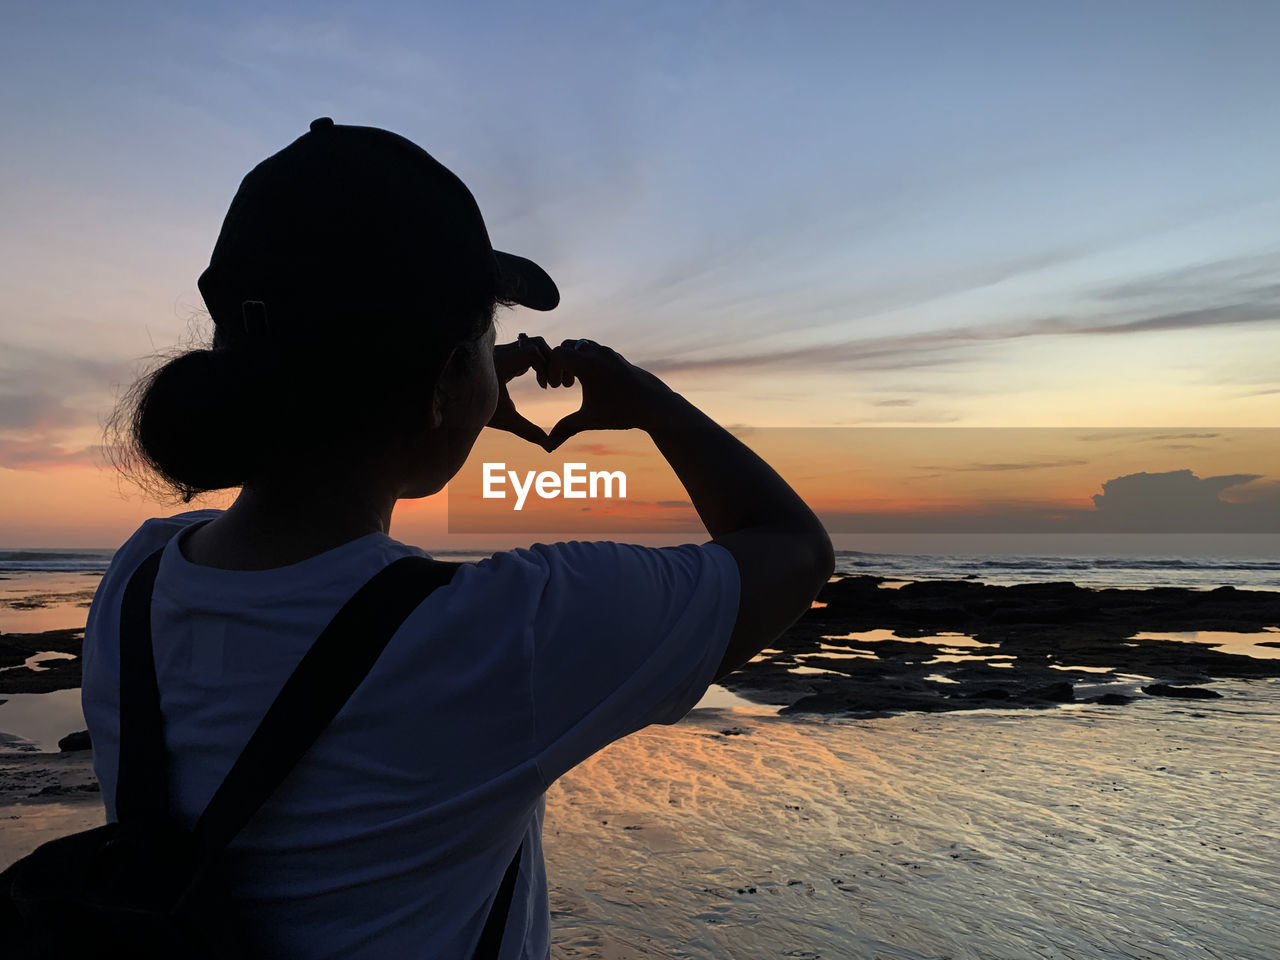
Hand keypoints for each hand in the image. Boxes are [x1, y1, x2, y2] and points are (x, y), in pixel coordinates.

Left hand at [487, 334, 553, 446]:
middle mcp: (500, 352)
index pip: (532, 352)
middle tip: (550, 384)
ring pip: (530, 343)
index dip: (545, 367)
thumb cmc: (477, 413)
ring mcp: (500, 351)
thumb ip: (528, 431)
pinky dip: (535, 362)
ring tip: (544, 383)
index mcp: (500, 364)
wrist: (452, 404)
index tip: (546, 387)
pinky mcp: (502, 354)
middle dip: (548, 360)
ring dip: (542, 360)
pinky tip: (536, 381)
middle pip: (534, 342)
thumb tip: (549, 445)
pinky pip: (524, 349)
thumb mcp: (506, 420)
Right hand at [542, 338, 676, 451]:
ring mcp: (609, 353)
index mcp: (588, 365)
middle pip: (566, 346)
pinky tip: (593, 383)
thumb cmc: (622, 412)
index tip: (554, 389)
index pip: (557, 354)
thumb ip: (565, 429)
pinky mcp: (617, 357)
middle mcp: (598, 354)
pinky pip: (595, 350)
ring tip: (576, 384)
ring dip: (574, 361)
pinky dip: (587, 360)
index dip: (550, 370)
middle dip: (560, 364)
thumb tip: (547, 447)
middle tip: (563, 386)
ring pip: (581, 346)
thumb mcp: (590, 420)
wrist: (655, 405)